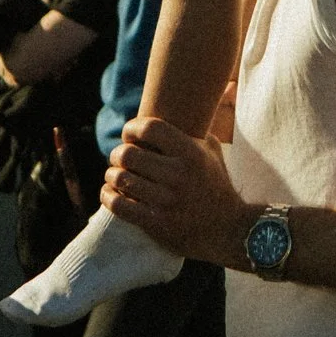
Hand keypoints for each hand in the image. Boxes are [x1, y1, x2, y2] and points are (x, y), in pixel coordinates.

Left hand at [101, 114, 251, 265]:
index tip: (129, 134)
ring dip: (112, 175)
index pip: (150, 128)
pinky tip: (111, 192)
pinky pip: (119, 205)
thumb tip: (172, 107)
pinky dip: (108, 196)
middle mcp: (178, 175)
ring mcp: (166, 201)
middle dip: (118, 153)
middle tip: (120, 157)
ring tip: (115, 175)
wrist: (227, 229)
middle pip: (128, 154)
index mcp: (191, 153)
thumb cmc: (215, 184)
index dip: (132, 127)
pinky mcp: (156, 223)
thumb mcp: (211, 150)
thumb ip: (193, 129)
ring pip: (120, 178)